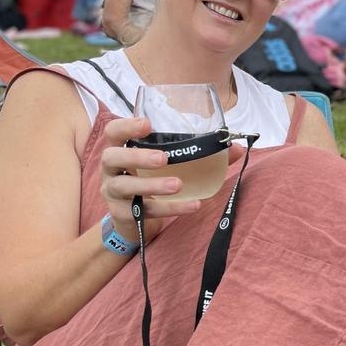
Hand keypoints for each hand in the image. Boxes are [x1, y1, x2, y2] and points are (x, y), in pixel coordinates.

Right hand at [99, 117, 200, 241]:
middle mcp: (111, 169)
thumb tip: (234, 147)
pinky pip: (144, 212)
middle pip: (112, 158)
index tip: (148, 124)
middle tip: (163, 159)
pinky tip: (192, 205)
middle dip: (137, 157)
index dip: (127, 126)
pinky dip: (170, 208)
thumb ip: (200, 154)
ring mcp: (113, 193)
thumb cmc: (152, 180)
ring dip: (152, 186)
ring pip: (124, 187)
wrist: (134, 221)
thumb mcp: (169, 165)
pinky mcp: (122, 215)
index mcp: (122, 149)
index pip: (114, 132)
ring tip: (178, 185)